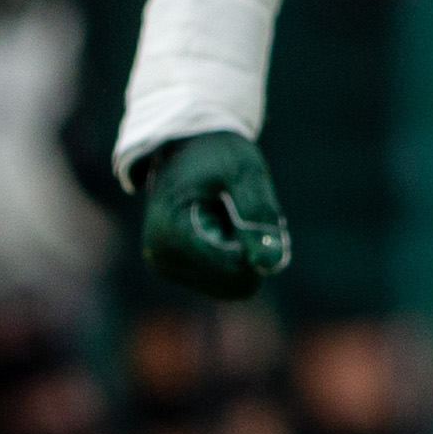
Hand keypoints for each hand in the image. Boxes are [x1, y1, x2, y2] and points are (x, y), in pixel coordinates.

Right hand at [139, 132, 291, 299]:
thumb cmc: (215, 155)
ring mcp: (167, 268)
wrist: (182, 147)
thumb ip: (259, 215)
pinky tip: (219, 226)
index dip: (257, 245)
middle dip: (249, 253)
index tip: (251, 208)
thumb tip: (270, 264)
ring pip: (231, 286)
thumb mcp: (245, 172)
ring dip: (241, 255)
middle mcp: (163, 258)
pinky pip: (222, 282)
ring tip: (226, 216)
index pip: (233, 269)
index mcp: (172, 233)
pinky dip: (232, 259)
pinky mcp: (175, 271)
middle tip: (239, 211)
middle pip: (235, 284)